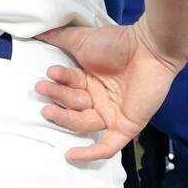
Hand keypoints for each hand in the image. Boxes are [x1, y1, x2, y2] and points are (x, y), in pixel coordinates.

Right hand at [35, 21, 184, 163]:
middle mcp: (101, 99)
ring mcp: (113, 114)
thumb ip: (59, 38)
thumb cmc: (117, 43)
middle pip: (74, 106)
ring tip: (49, 108)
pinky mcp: (127, 126)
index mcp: (91, 82)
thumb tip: (37, 32)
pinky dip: (90, 154)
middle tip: (43, 88)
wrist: (149, 47)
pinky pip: (108, 146)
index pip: (68, 88)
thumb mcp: (82, 40)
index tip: (49, 73)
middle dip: (58, 98)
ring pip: (84, 123)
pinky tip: (71, 155)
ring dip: (65, 118)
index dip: (58, 82)